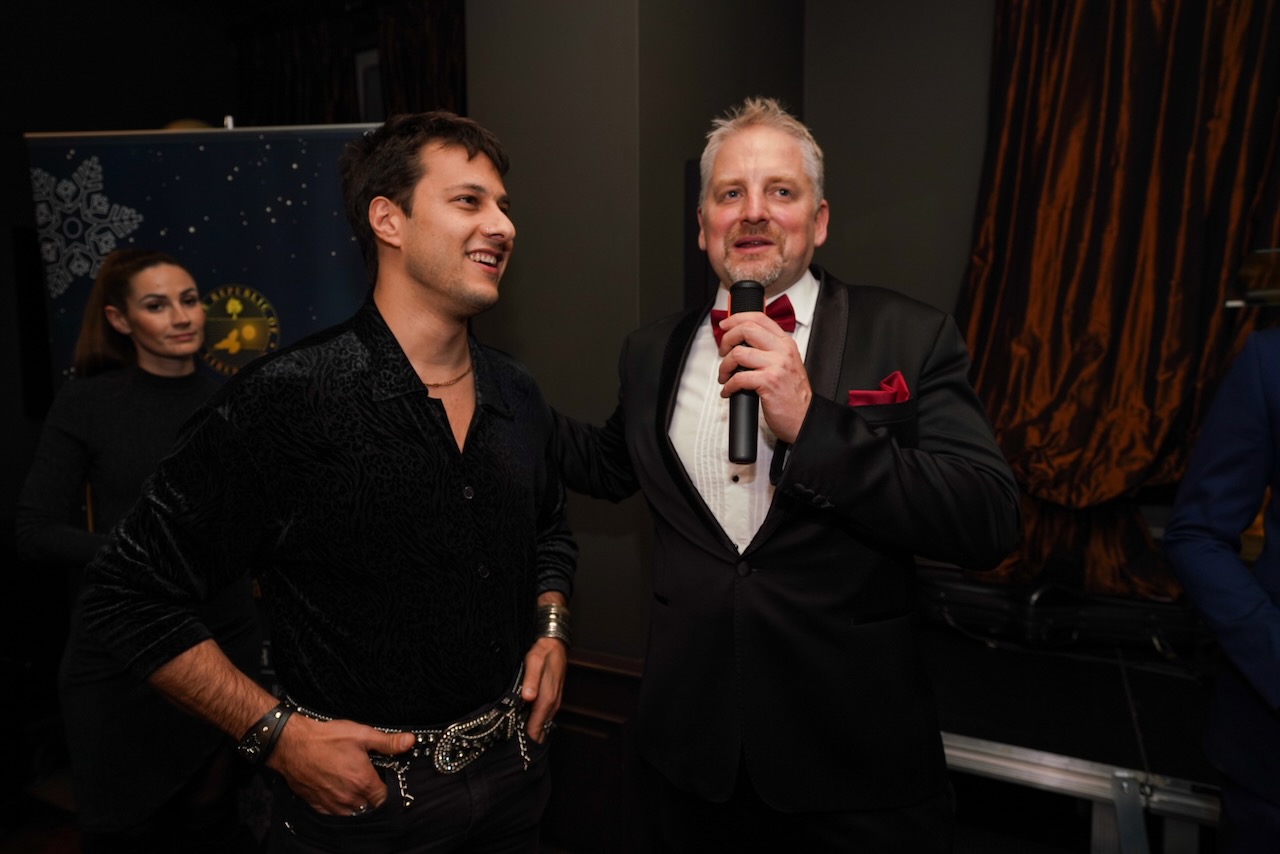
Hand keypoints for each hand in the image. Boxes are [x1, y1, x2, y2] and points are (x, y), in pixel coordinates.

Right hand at [267, 713, 414, 815]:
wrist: (293, 745)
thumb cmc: (326, 739)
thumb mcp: (361, 735)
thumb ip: (388, 742)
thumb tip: (409, 742)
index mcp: (363, 781)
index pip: (384, 797)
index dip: (386, 789)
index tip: (382, 780)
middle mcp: (349, 797)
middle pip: (369, 806)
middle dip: (371, 796)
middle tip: (367, 780)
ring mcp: (333, 804)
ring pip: (353, 812)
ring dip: (356, 803)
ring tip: (353, 785)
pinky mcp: (318, 806)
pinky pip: (334, 814)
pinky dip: (339, 806)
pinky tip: (338, 790)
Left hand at [521, 635, 566, 742]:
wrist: (555, 644)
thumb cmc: (543, 652)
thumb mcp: (534, 662)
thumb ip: (530, 680)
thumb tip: (528, 697)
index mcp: (546, 698)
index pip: (536, 727)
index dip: (526, 739)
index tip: (515, 749)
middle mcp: (552, 703)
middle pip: (540, 729)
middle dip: (528, 739)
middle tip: (512, 748)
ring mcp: (554, 702)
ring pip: (543, 724)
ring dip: (532, 732)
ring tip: (518, 740)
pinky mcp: (553, 698)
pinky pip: (545, 716)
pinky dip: (536, 723)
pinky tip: (526, 724)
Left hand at [716, 311, 811, 442]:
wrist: (804, 417)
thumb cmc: (793, 395)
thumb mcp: (786, 364)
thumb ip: (769, 350)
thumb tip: (742, 343)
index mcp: (786, 343)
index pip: (759, 318)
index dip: (737, 319)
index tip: (725, 326)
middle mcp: (782, 351)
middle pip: (746, 329)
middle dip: (727, 339)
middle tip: (722, 351)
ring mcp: (776, 365)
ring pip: (738, 353)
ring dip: (724, 366)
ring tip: (724, 376)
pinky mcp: (769, 382)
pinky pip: (738, 378)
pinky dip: (728, 385)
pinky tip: (729, 390)